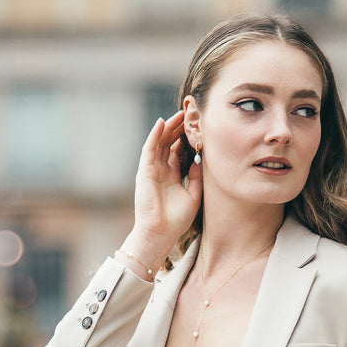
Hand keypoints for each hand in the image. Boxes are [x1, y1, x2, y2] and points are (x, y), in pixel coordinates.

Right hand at [128, 111, 202, 262]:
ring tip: (179, 114)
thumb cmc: (177, 219)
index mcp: (173, 177)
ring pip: (160, 143)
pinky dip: (155, 135)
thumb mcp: (194, 194)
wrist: (160, 232)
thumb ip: (197, 175)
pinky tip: (162, 122)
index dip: (188, 139)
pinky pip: (149, 148)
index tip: (198, 127)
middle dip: (179, 129)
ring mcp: (152, 170)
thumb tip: (202, 157)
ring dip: (168, 128)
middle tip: (190, 115)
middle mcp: (162, 171)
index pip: (179, 152)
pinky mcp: (144, 171)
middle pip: (170, 144)